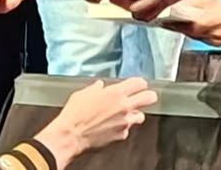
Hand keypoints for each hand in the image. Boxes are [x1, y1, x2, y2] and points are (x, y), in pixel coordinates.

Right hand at [37, 78, 157, 165]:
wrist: (71, 135)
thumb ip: (96, 88)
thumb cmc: (75, 114)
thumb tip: (99, 87)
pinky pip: (127, 130)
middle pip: (149, 98)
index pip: (139, 83)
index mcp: (116, 92)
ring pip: (141, 116)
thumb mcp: (84, 93)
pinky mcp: (120, 136)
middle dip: (149, 96)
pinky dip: (123, 127)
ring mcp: (124, 123)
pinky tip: (114, 126)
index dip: (140, 83)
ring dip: (136, 114)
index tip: (140, 84)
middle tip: (147, 96)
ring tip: (127, 113)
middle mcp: (124, 107)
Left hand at [159, 0, 220, 45]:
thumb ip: (193, 3)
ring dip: (187, 29)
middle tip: (169, 19)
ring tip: (182, 20)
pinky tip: (197, 25)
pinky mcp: (217, 43)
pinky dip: (197, 32)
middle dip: (178, 26)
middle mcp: (207, 35)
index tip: (162, 20)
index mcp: (204, 22)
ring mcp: (213, 41)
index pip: (181, 25)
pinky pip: (202, 38)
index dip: (171, 23)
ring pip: (194, 36)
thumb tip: (178, 6)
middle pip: (186, 32)